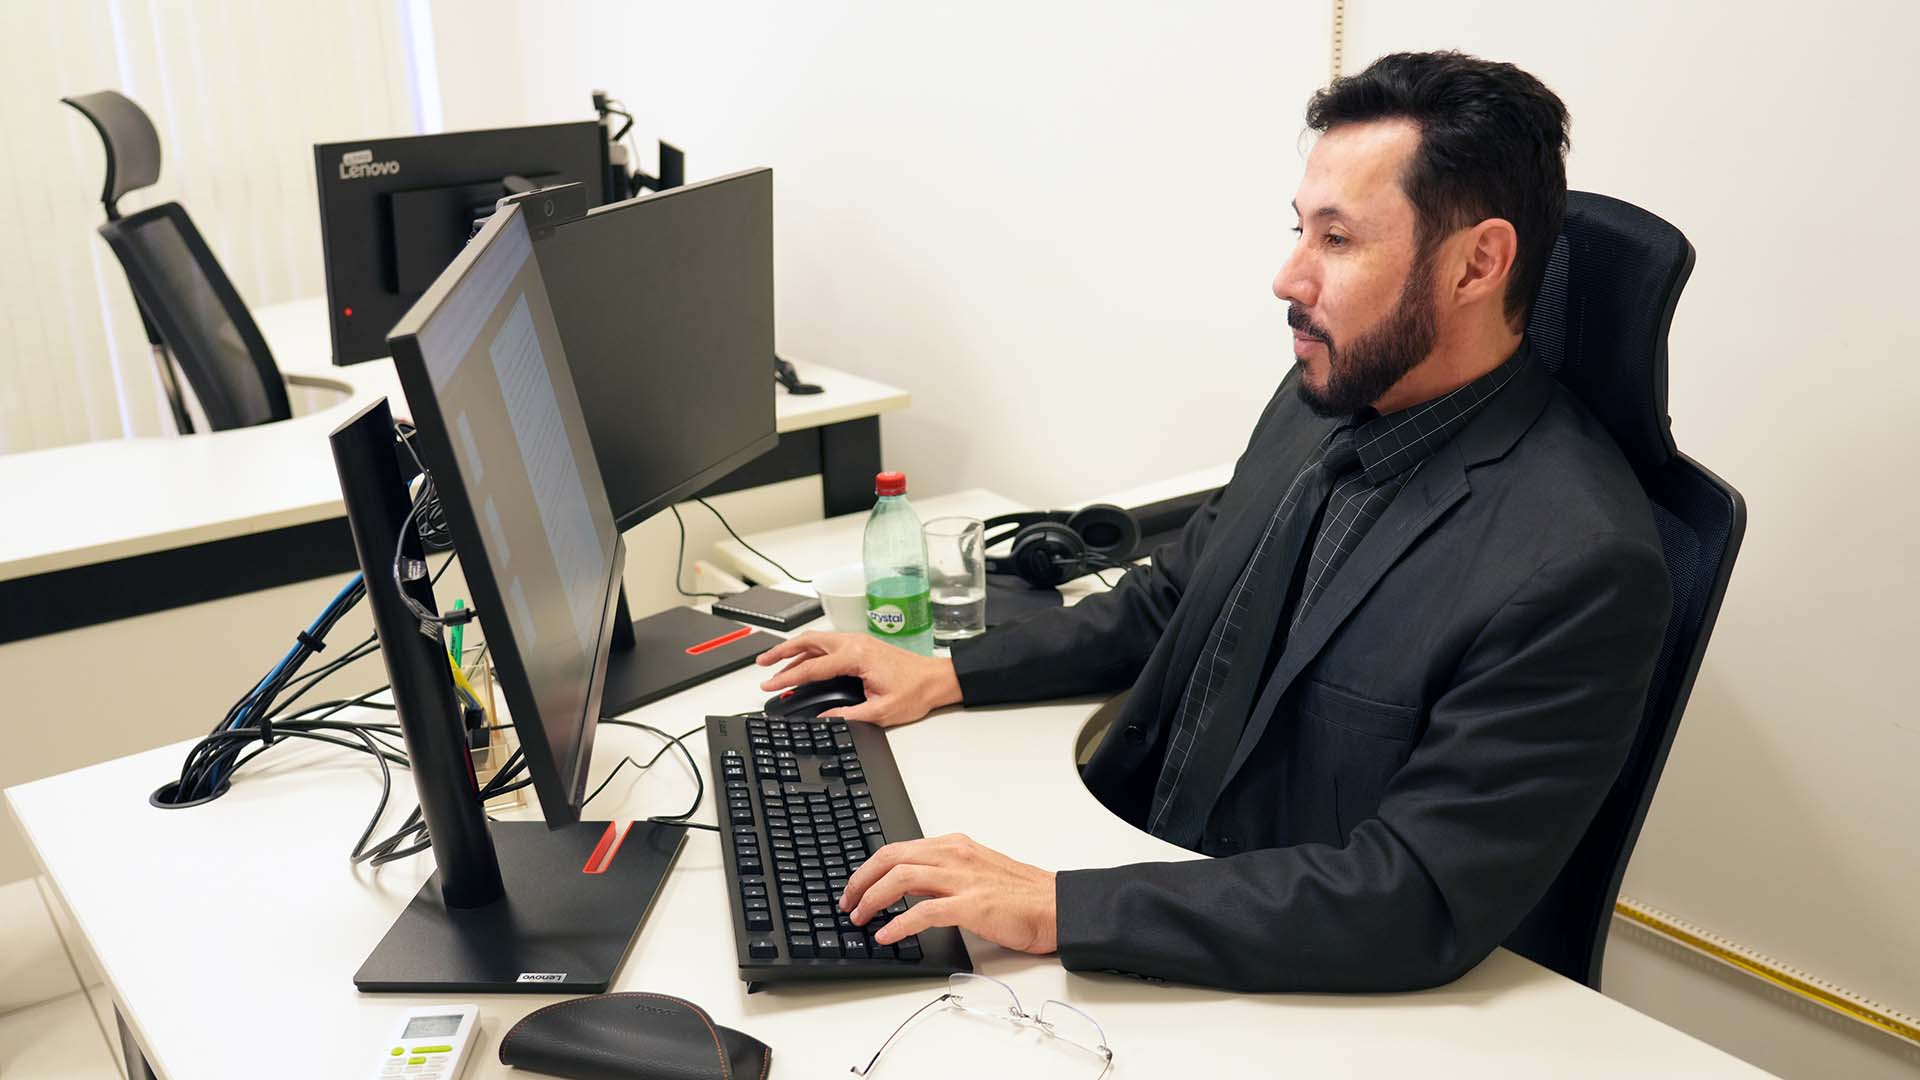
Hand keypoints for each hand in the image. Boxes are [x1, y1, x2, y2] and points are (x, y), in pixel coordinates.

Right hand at [756, 631, 961, 725]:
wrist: (936, 680)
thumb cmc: (915, 691)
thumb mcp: (881, 711)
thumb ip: (848, 716)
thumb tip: (823, 720)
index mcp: (856, 656)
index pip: (812, 667)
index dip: (787, 677)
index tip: (770, 686)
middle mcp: (854, 643)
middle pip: (808, 642)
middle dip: (781, 652)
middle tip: (761, 665)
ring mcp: (857, 642)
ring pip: (816, 640)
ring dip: (793, 650)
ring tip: (773, 662)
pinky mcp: (861, 646)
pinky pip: (827, 645)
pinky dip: (809, 651)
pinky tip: (801, 662)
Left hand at [840, 834, 1057, 953]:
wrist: (1056, 906)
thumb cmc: (1022, 894)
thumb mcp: (976, 871)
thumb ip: (943, 874)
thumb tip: (908, 888)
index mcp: (954, 846)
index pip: (898, 849)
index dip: (869, 868)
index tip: (855, 887)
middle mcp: (954, 856)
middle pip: (891, 858)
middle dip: (861, 880)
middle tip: (848, 902)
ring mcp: (962, 879)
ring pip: (900, 878)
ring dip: (872, 899)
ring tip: (860, 918)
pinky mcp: (972, 905)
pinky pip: (924, 912)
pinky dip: (899, 924)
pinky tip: (887, 936)